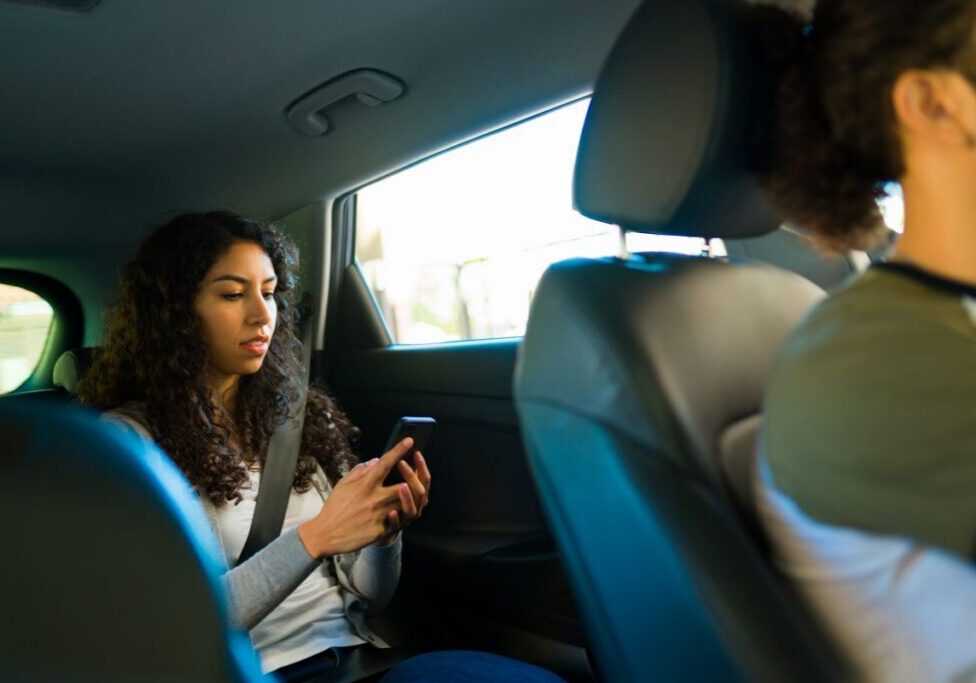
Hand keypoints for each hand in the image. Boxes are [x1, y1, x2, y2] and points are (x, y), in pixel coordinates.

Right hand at [297, 438, 415, 558]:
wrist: (325, 534)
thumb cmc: (334, 507)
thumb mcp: (343, 484)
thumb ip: (361, 470)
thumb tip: (376, 461)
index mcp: (364, 484)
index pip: (385, 463)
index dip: (398, 451)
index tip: (409, 441)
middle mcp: (373, 498)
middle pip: (403, 486)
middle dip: (412, 481)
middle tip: (417, 476)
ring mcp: (377, 515)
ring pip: (403, 504)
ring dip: (408, 499)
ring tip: (409, 496)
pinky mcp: (379, 530)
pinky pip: (396, 522)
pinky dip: (399, 517)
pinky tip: (397, 515)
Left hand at [374, 450, 431, 545]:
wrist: (370, 530)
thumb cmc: (378, 504)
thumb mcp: (380, 487)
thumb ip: (381, 473)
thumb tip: (377, 459)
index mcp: (413, 494)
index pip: (423, 478)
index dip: (421, 466)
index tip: (416, 453)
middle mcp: (413, 506)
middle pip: (421, 492)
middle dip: (413, 477)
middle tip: (402, 463)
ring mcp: (404, 519)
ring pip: (413, 510)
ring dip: (408, 497)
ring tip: (402, 486)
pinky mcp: (392, 530)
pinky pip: (396, 526)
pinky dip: (395, 519)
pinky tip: (391, 512)